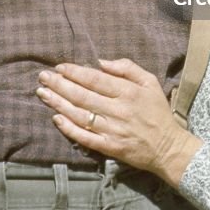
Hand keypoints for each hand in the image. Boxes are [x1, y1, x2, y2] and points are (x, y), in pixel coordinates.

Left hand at [36, 59, 202, 186]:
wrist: (167, 147)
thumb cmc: (157, 111)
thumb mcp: (150, 82)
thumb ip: (127, 68)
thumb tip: (101, 62)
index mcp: (128, 92)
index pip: (95, 79)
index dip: (75, 72)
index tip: (60, 67)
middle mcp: (117, 110)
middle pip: (82, 95)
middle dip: (60, 84)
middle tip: (43, 77)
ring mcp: (111, 130)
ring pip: (79, 115)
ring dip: (58, 103)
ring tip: (42, 93)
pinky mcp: (108, 147)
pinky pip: (84, 137)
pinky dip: (68, 128)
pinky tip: (55, 119)